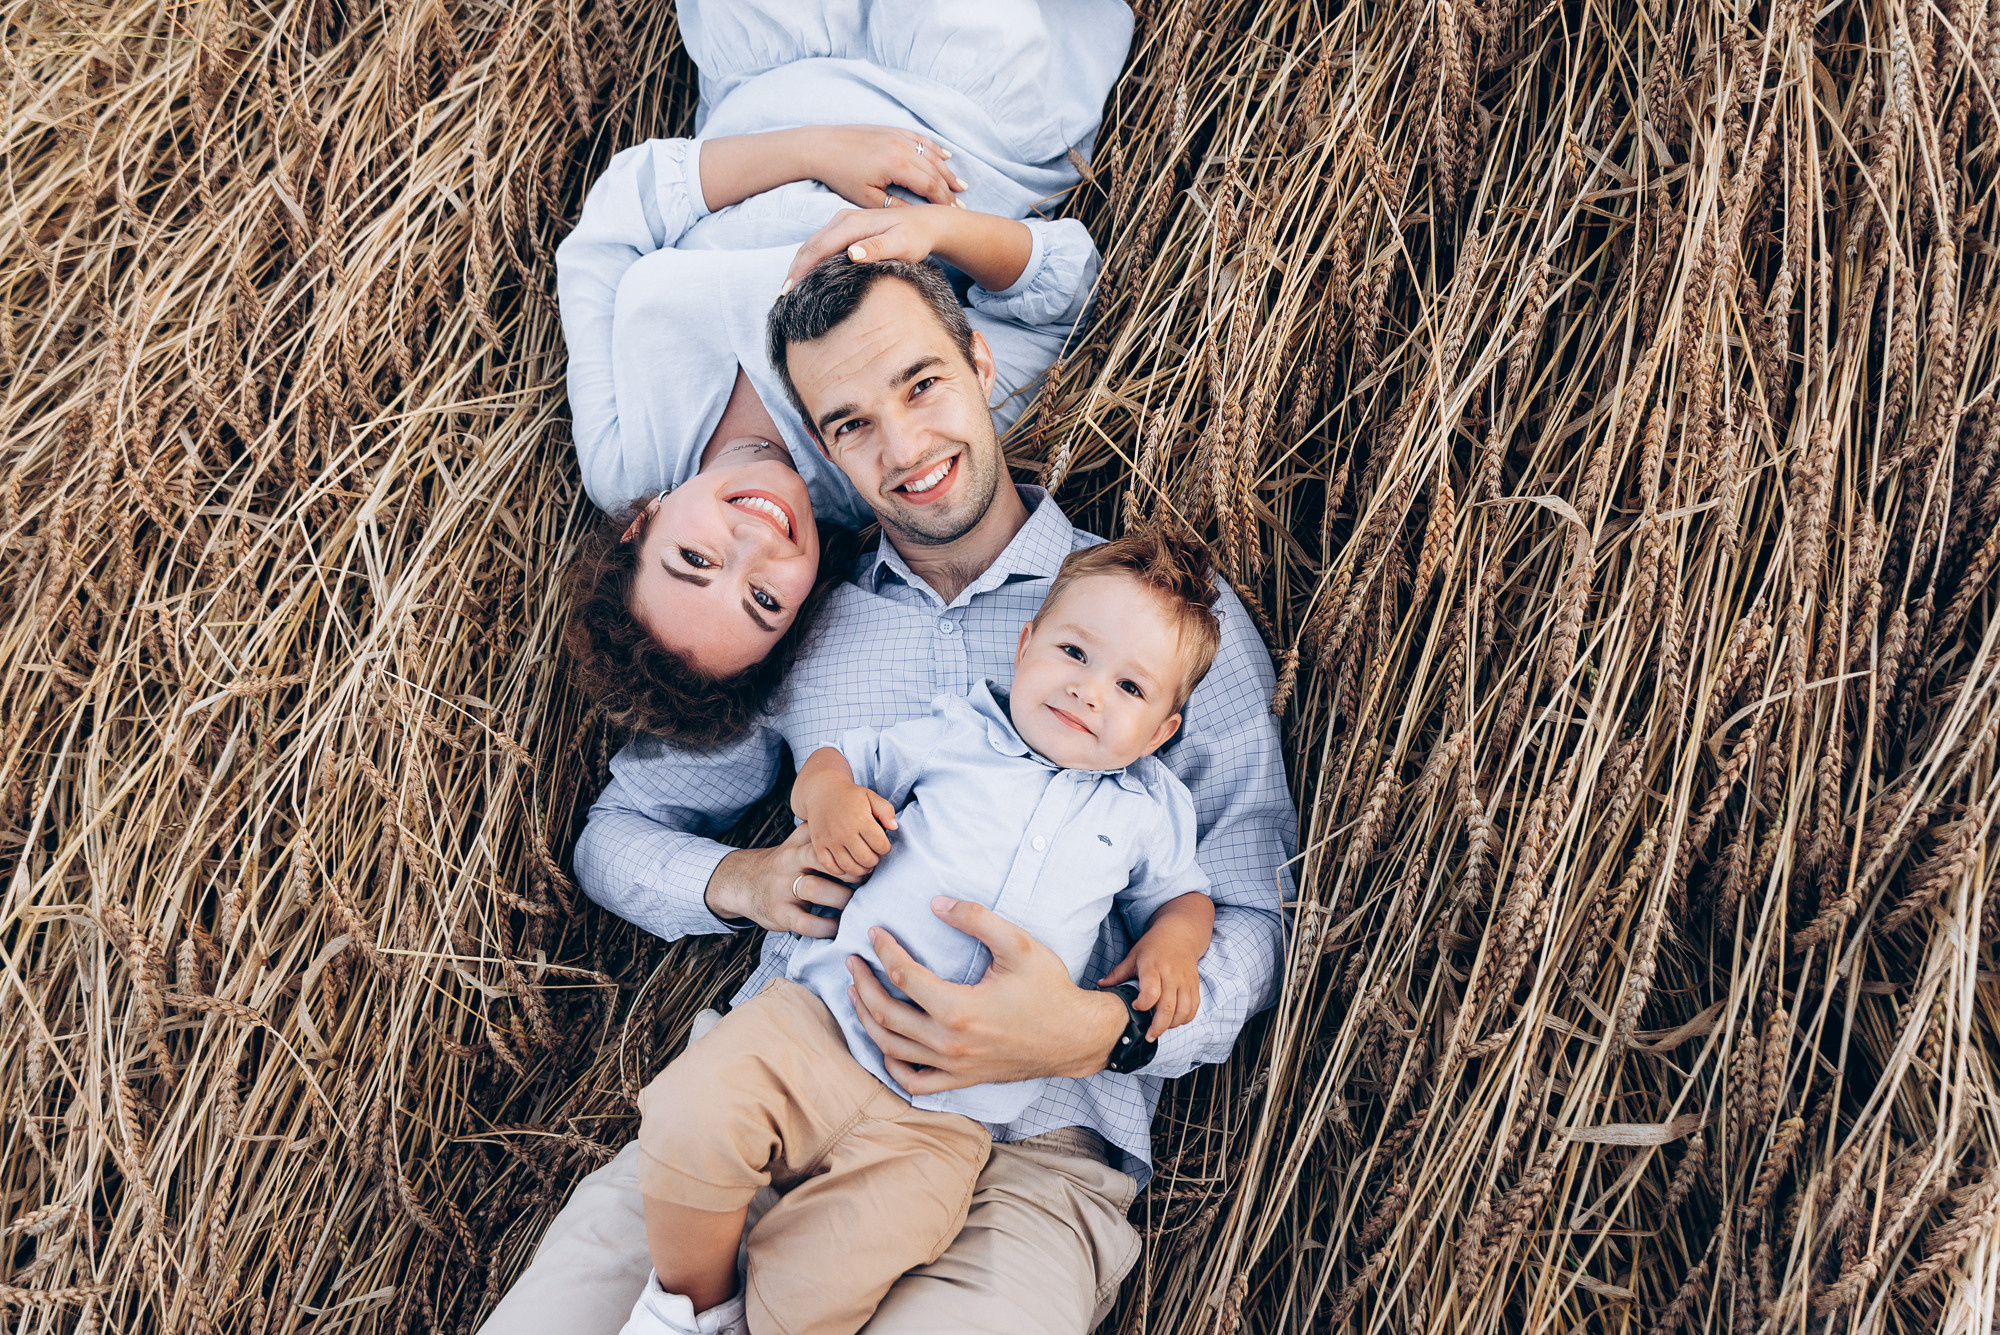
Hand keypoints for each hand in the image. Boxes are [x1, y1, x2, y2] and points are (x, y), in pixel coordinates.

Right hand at [703, 823, 853, 937]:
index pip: (821, 835)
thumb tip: (863, 826)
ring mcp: (782, 888)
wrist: (744, 884)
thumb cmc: (785, 865)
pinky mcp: (780, 914)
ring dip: (841, 897)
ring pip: (814, 888)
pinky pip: (806, 922)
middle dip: (847, 869)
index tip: (866, 853)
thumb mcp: (796, 843)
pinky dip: (826, 926)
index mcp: (796, 844)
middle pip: (818, 857)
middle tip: (865, 878)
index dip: (847, 842)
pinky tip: (839, 925)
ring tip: (855, 903)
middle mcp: (788, 863)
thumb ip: (821, 835)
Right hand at [785, 205, 952, 285]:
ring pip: (813, 244)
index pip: (818, 248)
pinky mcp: (847, 227)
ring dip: (800, 264)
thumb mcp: (901, 244)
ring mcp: (844, 221)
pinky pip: (822, 243)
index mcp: (852, 224)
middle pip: (810, 245)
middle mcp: (843, 219)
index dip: (802, 270)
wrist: (927, 223)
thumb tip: (852, 254)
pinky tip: (808, 274)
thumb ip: (877, 248)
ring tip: (790, 288)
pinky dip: (810, 258)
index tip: (790, 291)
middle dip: (795, 269)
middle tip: (783, 295)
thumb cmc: (916, 237)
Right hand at [799, 781, 898, 878]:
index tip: (882, 844)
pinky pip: (831, 867)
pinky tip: (847, 864)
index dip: (885, 848)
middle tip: (873, 854)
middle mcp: (845, 832)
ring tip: (863, 863)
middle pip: (867, 859)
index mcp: (861, 819)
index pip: (881, 846)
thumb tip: (894, 827)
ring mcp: (830, 840)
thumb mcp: (871, 796)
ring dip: (860, 869)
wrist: (822, 792)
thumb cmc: (851, 796)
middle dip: (874, 860)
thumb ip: (886, 811)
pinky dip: (841, 871)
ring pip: (850, 867)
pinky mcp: (819, 845)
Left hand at [802, 125, 966, 211]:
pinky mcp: (892, 130)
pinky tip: (945, 156)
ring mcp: (898, 136)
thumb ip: (895, 206)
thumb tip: (916, 216)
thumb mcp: (867, 198)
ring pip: (931, 154)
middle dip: (949, 188)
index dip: (943, 201)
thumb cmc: (842, 175)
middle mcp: (902, 147)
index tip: (953, 213)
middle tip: (961, 203)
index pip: (930, 185)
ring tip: (959, 185)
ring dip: (946, 170)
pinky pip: (920, 139)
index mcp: (897, 166)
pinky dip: (934, 149)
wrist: (821, 146)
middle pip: (934, 170)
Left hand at [844, 898, 1129, 1092]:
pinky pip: (913, 1081)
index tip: (874, 932)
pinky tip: (884, 1044)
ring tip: (856, 994)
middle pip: (885, 1014)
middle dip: (862, 984)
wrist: (1075, 1037)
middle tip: (852, 961)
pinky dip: (891, 1065)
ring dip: (866, 1019)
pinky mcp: (961, 1080)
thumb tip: (935, 903)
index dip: (883, 951)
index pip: (903, 976)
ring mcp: (953, 1066)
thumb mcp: (1018, 944)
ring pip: (890, 1048)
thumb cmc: (1048, 989)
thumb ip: (976, 918)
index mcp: (958, 1009)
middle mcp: (949, 1042)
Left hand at [1098, 941, 1202, 1040]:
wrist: (1179, 934)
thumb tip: (1100, 985)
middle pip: (1167, 1007)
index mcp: (1153, 967)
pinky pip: (1193, 1008)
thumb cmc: (1153, 946)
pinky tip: (1174, 1021)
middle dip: (1158, 1026)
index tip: (1134, 1007)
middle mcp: (1171, 975)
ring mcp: (1184, 981)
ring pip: (1183, 1010)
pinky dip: (1185, 1018)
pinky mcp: (1194, 985)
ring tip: (1160, 1028)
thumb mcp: (1133, 956)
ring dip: (1172, 1024)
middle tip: (1148, 1036)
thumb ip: (1118, 974)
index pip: (1151, 992)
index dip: (1142, 1005)